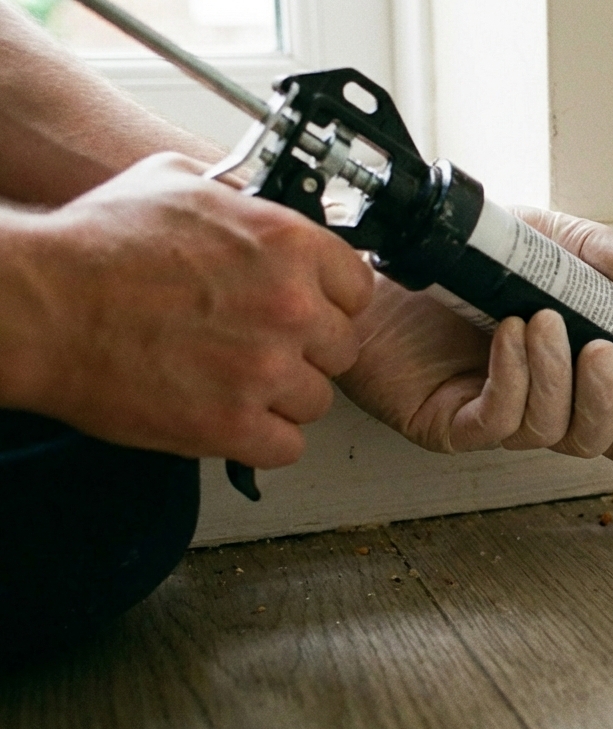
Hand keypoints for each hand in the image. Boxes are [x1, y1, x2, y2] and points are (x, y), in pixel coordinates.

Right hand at [0, 153, 373, 467]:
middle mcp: (291, 307)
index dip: (329, 302)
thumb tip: (264, 208)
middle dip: (304, 351)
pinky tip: (228, 416)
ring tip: (233, 382)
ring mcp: (265, 370)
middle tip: (259, 347)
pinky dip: (260, 439)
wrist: (39, 304)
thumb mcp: (179, 183)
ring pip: (316, 401)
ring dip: (281, 397)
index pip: (358, 288)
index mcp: (289, 245)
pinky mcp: (233, 425)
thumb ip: (242, 201)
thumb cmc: (95, 244)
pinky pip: (286, 447)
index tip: (306, 310)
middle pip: (342, 349)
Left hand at [335, 207, 612, 492]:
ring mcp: (493, 416)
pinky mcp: (448, 422)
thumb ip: (594, 256)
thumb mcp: (539, 240)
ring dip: (554, 376)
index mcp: (566, 371)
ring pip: (549, 429)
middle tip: (601, 353)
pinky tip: (508, 338)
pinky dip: (513, 379)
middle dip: (611, 402)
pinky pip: (498, 420)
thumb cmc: (455, 257)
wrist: (378, 256)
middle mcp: (535, 401)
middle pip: (596, 438)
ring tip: (539, 322)